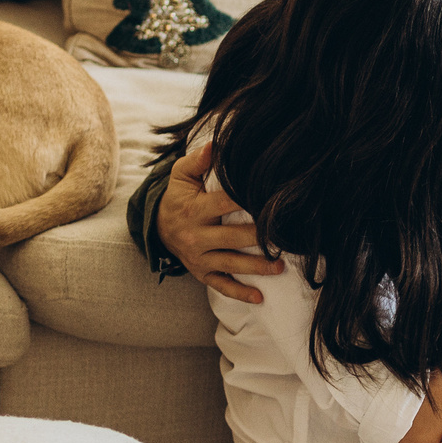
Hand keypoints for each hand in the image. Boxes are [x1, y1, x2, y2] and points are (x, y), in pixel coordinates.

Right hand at [159, 138, 280, 303]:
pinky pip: (221, 285)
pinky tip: (259, 297)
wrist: (157, 228)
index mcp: (194, 210)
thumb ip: (197, 160)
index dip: (246, 201)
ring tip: (280, 266)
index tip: (270, 200)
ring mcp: (199, 258)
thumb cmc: (178, 198)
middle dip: (258, 238)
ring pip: (231, 263)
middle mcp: (196, 236)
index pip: (223, 204)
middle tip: (284, 237)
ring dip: (257, 267)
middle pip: (232, 238)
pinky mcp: (202, 273)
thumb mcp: (180, 176)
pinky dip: (240, 293)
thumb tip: (215, 145)